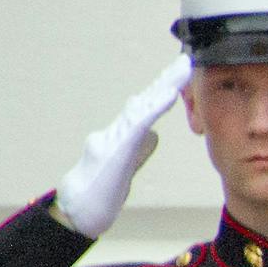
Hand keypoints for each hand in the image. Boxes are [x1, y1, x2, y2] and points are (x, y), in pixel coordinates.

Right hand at [53, 53, 194, 237]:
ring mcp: (116, 137)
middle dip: (166, 80)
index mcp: (128, 134)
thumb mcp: (127, 164)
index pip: (149, 106)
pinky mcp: (115, 148)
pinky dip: (153, 109)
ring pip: (142, 107)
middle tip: (185, 60)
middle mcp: (121, 130)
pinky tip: (168, 96)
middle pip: (147, 100)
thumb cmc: (103, 186)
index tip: (182, 71)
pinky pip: (138, 125)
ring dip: (162, 87)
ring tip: (181, 70)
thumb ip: (138, 147)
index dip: (165, 88)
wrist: (82, 206)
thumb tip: (152, 134)